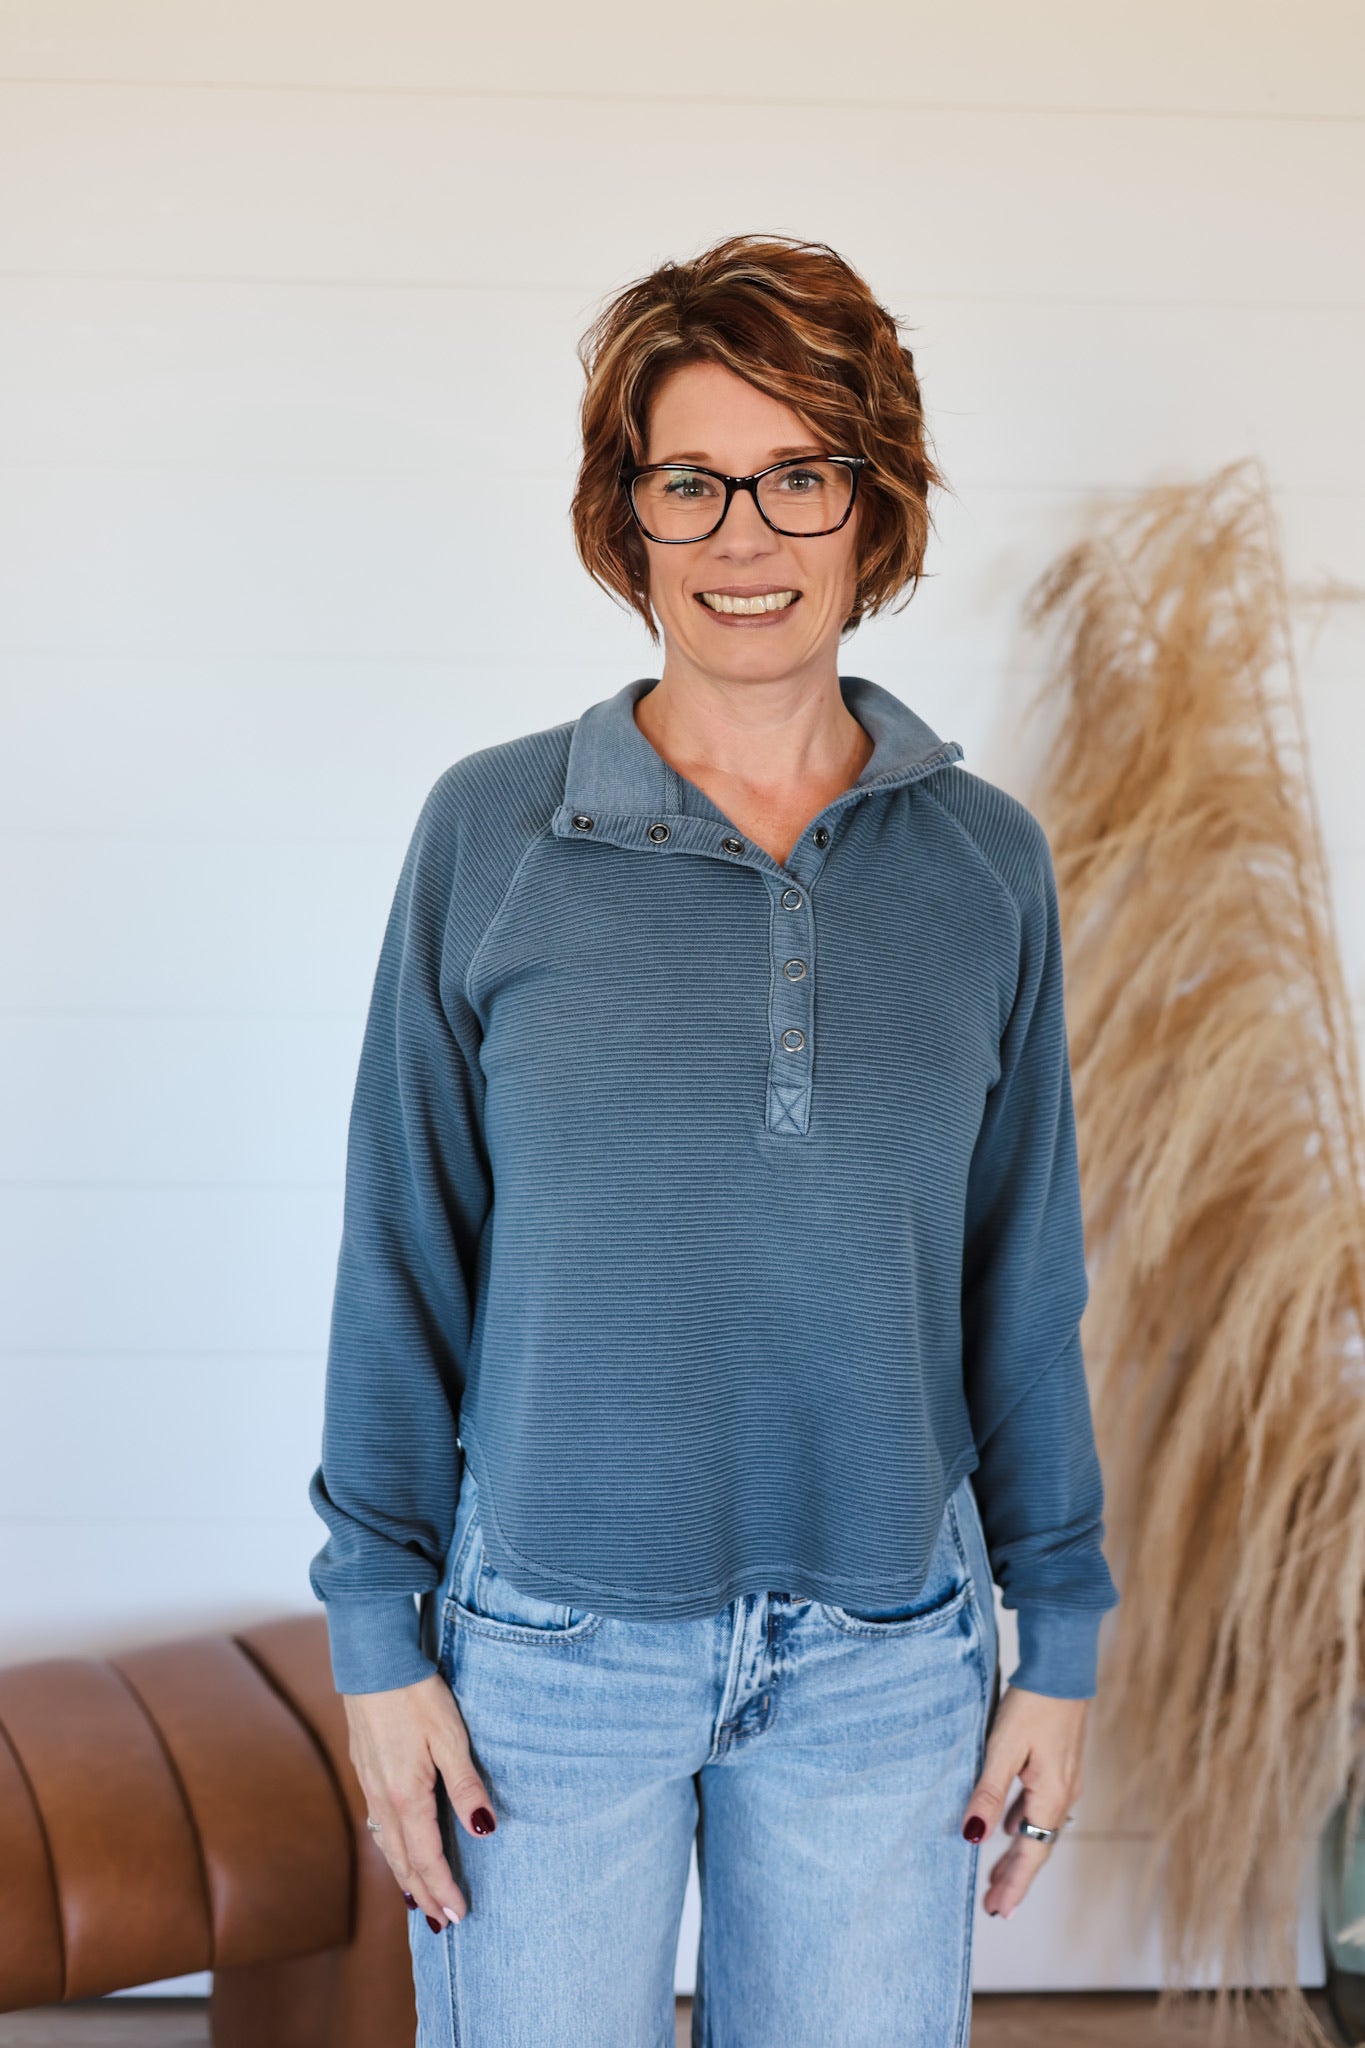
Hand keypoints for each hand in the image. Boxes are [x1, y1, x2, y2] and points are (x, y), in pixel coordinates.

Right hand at [342, 1673, 496, 1929]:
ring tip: (420, 1901)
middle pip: (403, 1861)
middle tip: (443, 1924)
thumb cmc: (416, 1696)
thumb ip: (466, 1786)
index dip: (442, 1888)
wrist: (373, 1663)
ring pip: (386, 1846)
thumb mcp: (450, 1737)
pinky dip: (391, 1850)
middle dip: (423, 1894)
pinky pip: (378, 1826)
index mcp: (406, 1797)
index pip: (426, 1858)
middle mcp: (383, 1799)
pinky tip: (397, 1849)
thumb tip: (484, 1830)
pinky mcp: (366, 1772)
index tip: (458, 1916)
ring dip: (404, 1877)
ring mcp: (370, 1786)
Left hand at [960, 1684, 1086, 1918]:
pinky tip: (1009, 1825)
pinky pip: (1039, 1807)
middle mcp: (1063, 1794)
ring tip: (997, 1874)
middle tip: (994, 1905)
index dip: (1015, 1883)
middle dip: (1016, 1876)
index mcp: (1052, 1796)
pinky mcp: (1058, 1764)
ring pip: (1038, 1826)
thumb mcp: (1004, 1748)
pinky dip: (1022, 1824)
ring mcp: (1063, 1780)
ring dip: (1018, 1852)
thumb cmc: (1032, 1704)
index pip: (1032, 1852)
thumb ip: (988, 1793)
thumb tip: (974, 1837)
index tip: (999, 1912)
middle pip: (1038, 1845)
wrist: (1061, 1667)